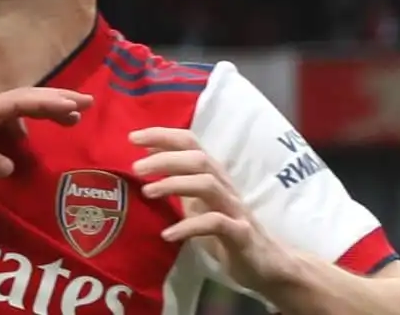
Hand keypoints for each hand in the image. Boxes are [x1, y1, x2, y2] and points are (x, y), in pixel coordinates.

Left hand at [0, 88, 92, 191]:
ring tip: (70, 122)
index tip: (76, 105)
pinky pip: (6, 126)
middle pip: (23, 99)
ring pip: (17, 111)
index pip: (19, 101)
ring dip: (43, 113)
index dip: (49, 102)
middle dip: (55, 99)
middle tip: (86, 104)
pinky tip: (31, 143)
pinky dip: (25, 128)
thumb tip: (12, 162)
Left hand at [132, 127, 298, 293]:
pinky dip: (189, 226)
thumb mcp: (197, 203)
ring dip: (174, 184)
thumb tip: (147, 159)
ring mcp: (235, 209)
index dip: (163, 135)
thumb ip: (178, 181)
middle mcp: (225, 187)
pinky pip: (216, 223)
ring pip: (207, 185)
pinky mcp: (241, 234)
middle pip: (198, 159)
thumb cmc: (226, 231)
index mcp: (213, 176)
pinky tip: (168, 234)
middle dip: (165, 158)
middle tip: (136, 167)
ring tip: (148, 192)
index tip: (132, 137)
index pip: (190, 143)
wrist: (267, 265)